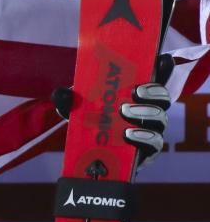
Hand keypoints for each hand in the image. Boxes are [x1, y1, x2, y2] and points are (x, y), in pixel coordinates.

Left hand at [51, 53, 172, 167]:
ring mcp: (151, 132)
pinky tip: (128, 134)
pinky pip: (154, 142)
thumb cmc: (91, 129)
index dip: (162, 69)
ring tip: (125, 113)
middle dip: (152, 92)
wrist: (91, 162)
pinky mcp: (149, 152)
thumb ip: (70, 102)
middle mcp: (148, 113)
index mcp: (135, 98)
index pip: (153, 81)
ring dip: (143, 113)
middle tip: (134, 92)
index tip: (161, 59)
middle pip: (162, 98)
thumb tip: (59, 93)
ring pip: (160, 118)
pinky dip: (143, 137)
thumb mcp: (78, 112)